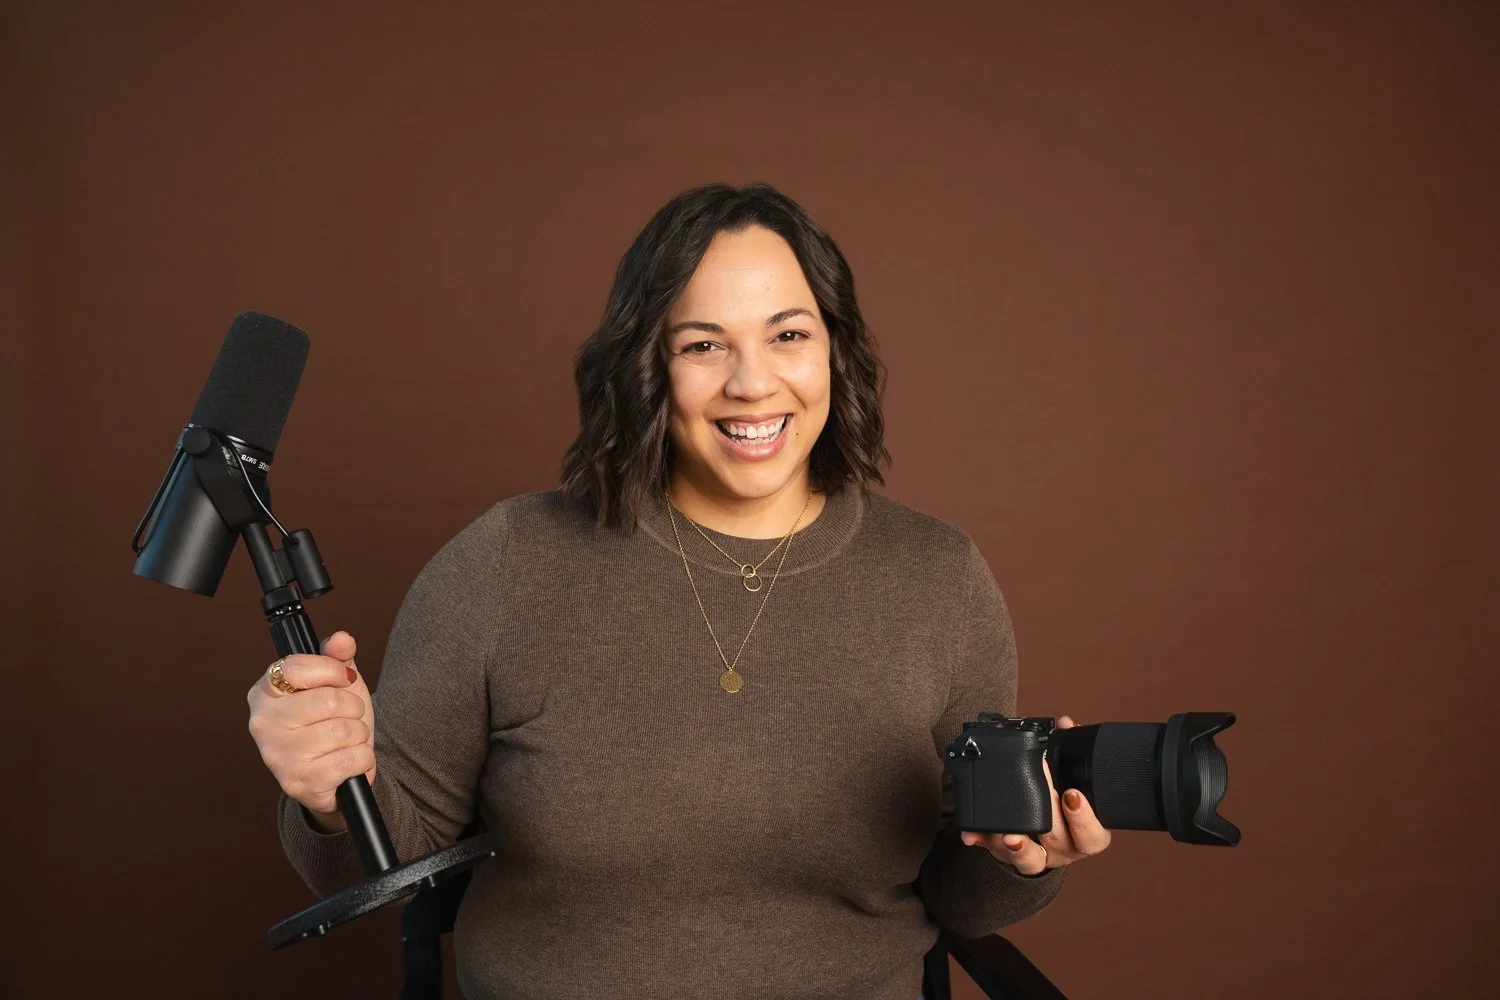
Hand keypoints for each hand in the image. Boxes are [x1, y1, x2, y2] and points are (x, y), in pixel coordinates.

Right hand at [245, 631, 374, 831]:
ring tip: (347, 740)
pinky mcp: (299, 784)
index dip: (331, 671)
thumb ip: (338, 656)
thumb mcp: (336, 683)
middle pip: (328, 701)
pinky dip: (363, 758)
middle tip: (348, 715)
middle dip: (353, 707)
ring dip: (359, 734)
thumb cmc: (332, 721)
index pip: (297, 668)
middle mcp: (263, 724)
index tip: (343, 678)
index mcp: (264, 692)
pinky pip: (351, 760)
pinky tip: (349, 761)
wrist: (337, 772)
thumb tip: (342, 639)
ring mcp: (278, 756)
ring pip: (343, 730)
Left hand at [959, 715, 1111, 874]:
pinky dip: (982, 840)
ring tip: (1011, 835)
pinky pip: (994, 851)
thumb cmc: (1060, 803)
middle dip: (1049, 814)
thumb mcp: (1071, 781)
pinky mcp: (1007, 855)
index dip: (1085, 819)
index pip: (1093, 836)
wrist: (1041, 836)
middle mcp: (1063, 849)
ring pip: (1030, 859)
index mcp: (1085, 834)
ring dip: (1020, 845)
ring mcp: (1037, 856)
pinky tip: (971, 834)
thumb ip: (1069, 753)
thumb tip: (1066, 722)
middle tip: (1042, 793)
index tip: (1072, 794)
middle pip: (1059, 839)